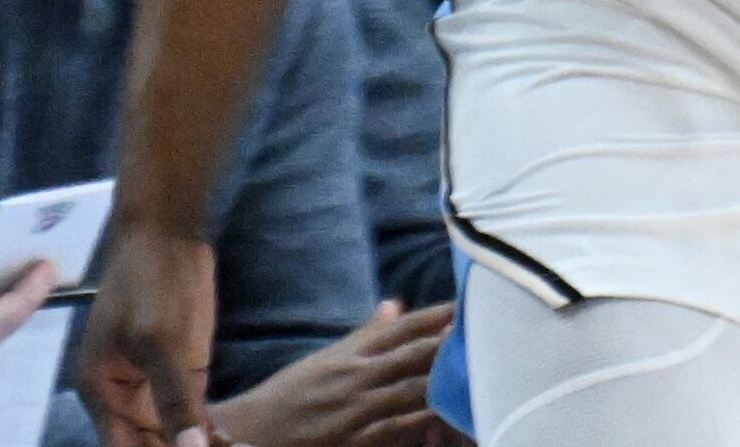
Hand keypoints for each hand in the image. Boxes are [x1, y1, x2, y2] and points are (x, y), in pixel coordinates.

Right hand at [78, 217, 217, 446]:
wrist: (166, 233)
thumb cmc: (147, 281)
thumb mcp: (159, 340)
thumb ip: (174, 400)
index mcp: (102, 392)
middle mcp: (123, 400)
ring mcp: (155, 391)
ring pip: (174, 441)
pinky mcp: (184, 380)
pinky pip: (194, 422)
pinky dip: (211, 437)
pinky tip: (236, 445)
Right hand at [207, 302, 454, 446]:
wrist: (257, 430)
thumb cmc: (292, 395)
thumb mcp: (326, 359)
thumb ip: (365, 335)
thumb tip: (395, 305)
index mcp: (348, 353)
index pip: (399, 330)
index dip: (432, 317)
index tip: (462, 305)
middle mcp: (355, 375)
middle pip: (411, 355)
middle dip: (446, 343)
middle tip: (483, 330)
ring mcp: (357, 407)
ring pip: (410, 389)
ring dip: (443, 381)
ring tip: (477, 371)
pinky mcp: (357, 438)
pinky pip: (398, 428)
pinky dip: (423, 421)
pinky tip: (448, 417)